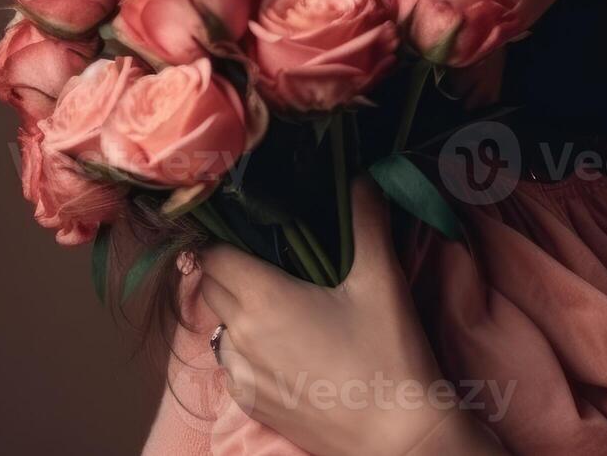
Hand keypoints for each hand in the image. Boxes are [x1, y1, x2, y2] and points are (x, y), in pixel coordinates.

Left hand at [197, 179, 501, 455]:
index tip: (246, 227)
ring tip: (278, 302)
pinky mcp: (252, 405)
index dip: (223, 237)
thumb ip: (367, 222)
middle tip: (268, 257)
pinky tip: (285, 345)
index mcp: (262, 299)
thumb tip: (362, 176)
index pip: (212, 255)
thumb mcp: (381, 281)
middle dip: (229, 268)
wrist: (396, 436)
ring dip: (236, 309)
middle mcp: (238, 337)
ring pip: (219, 326)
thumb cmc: (388, 355)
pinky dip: (246, 347)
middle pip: (210, 287)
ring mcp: (241, 376)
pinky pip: (232, 363)